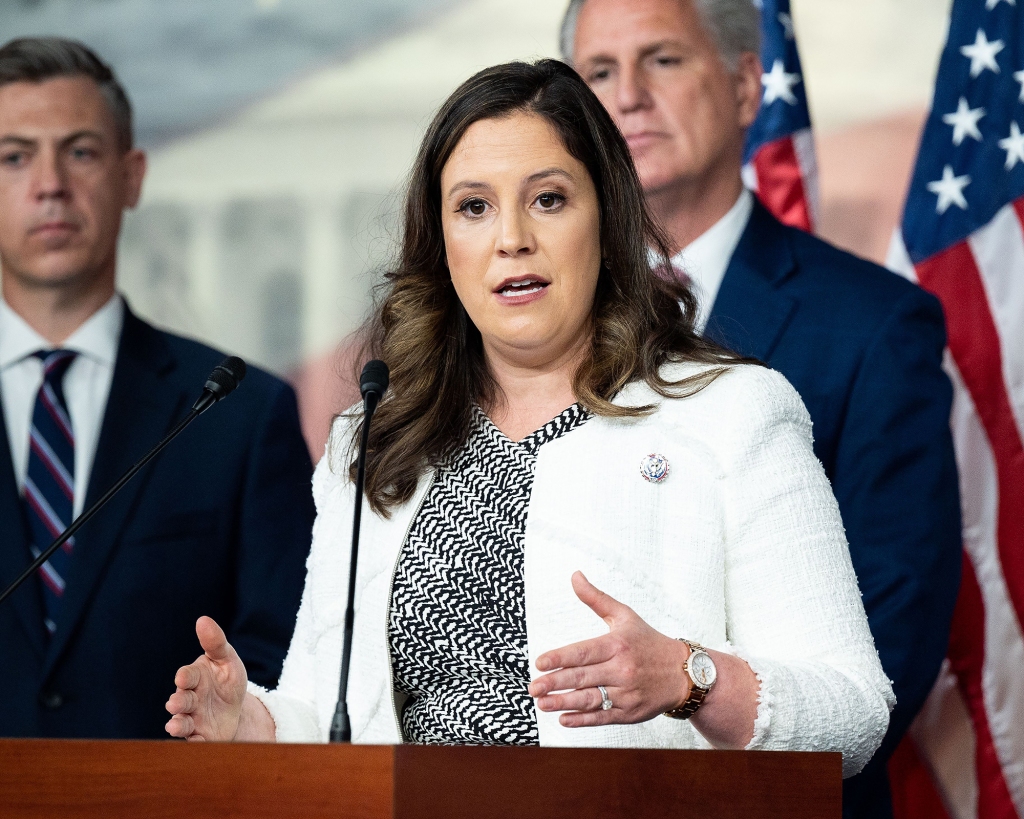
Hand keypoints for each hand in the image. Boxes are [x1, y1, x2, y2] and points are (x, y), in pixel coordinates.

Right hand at [165, 616, 247, 740]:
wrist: (235, 708)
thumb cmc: (226, 680)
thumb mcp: (227, 660)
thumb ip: (216, 642)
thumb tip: (203, 619)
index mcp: (195, 678)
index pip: (187, 676)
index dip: (185, 677)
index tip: (184, 677)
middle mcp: (189, 699)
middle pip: (180, 700)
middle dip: (178, 702)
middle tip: (177, 702)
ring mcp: (193, 719)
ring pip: (181, 723)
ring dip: (177, 724)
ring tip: (175, 725)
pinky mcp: (200, 737)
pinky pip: (193, 741)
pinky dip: (191, 743)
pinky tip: (193, 743)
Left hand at [528, 571, 690, 726]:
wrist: (683, 673)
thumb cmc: (648, 642)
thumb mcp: (625, 616)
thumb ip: (596, 598)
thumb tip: (574, 575)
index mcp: (617, 644)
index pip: (584, 652)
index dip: (560, 658)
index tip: (539, 663)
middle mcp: (622, 669)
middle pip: (583, 677)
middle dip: (555, 683)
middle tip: (533, 687)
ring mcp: (626, 693)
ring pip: (590, 699)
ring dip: (564, 703)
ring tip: (542, 703)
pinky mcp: (630, 713)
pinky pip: (602, 717)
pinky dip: (582, 720)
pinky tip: (564, 718)